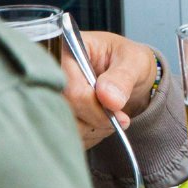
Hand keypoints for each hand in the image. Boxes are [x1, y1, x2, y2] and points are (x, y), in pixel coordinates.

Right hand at [61, 31, 162, 149]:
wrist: (131, 76)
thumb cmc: (129, 61)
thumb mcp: (134, 61)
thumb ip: (123, 77)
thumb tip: (109, 97)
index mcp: (68, 51)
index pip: (69, 87)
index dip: (91, 104)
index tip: (116, 108)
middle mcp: (54, 73)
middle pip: (63, 109)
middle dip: (95, 119)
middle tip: (120, 118)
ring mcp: (53, 95)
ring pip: (65, 126)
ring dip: (93, 129)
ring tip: (113, 117)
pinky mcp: (56, 114)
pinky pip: (68, 136)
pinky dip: (90, 136)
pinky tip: (102, 124)